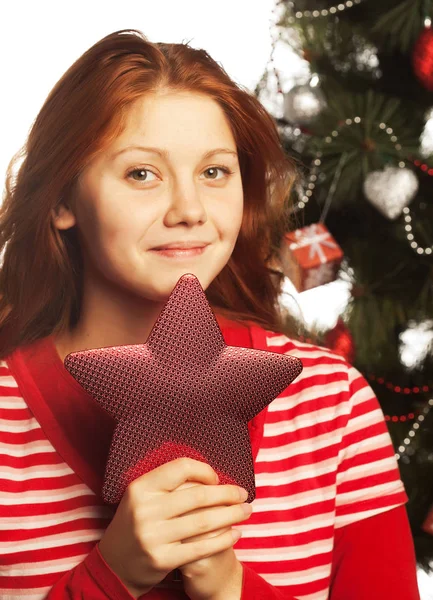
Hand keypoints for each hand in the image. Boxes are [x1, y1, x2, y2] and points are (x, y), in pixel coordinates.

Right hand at [97, 458, 249, 597]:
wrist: (114, 565)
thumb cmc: (136, 523)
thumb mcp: (142, 497)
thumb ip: (168, 484)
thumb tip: (209, 474)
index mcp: (141, 488)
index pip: (180, 468)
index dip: (204, 471)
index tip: (217, 478)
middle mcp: (146, 510)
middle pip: (198, 496)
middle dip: (228, 494)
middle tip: (244, 494)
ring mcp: (153, 536)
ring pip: (204, 521)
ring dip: (232, 515)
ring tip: (247, 511)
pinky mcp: (163, 559)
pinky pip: (201, 547)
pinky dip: (223, 539)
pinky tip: (235, 534)